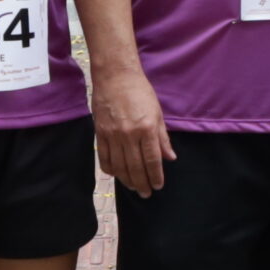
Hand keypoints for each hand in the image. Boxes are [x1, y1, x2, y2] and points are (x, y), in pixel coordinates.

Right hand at [93, 65, 173, 195]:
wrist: (115, 76)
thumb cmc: (140, 91)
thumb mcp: (157, 113)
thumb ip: (162, 138)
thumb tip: (170, 158)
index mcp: (147, 128)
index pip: (152, 160)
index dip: (156, 176)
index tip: (158, 186)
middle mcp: (129, 134)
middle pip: (135, 167)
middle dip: (142, 183)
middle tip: (146, 193)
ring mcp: (112, 135)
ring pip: (119, 166)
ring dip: (127, 180)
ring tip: (133, 187)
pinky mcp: (100, 133)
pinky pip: (104, 157)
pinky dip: (111, 169)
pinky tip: (117, 174)